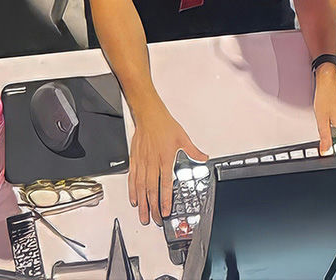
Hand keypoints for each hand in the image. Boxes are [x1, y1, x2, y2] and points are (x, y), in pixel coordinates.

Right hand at [128, 102, 206, 225]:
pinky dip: (132, 190)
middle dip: (152, 207)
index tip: (165, 212)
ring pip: (141, 187)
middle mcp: (152, 162)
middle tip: (154, 220)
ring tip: (143, 215)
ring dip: (141, 203)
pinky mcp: (135, 159)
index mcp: (165, 158)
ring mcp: (142, 162)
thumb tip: (204, 158)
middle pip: (151, 190)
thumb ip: (193, 151)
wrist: (149, 115)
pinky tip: (134, 199)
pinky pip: (132, 178)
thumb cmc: (164, 125)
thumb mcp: (183, 137)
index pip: (165, 184)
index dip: (164, 200)